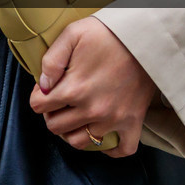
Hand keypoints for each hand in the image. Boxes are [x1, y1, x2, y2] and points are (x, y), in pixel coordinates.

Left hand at [27, 16, 154, 158]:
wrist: (146, 38)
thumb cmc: (108, 34)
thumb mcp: (72, 34)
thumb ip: (51, 61)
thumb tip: (42, 86)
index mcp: (74, 88)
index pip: (38, 107)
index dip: (38, 97)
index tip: (46, 90)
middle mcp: (92, 109)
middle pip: (55, 127)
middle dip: (52, 114)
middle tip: (59, 103)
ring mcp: (113, 119)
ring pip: (80, 142)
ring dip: (73, 131)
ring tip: (75, 117)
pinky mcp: (133, 122)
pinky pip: (121, 150)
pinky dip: (110, 148)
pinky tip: (101, 134)